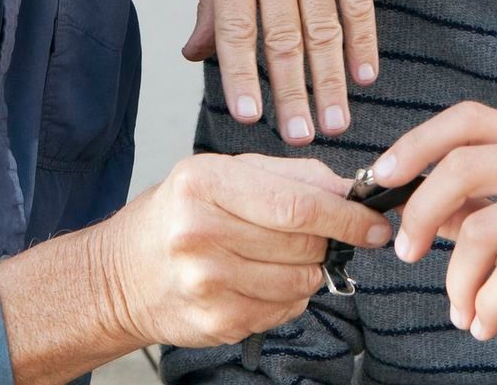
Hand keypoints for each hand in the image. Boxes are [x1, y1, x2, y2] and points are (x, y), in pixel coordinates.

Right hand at [104, 153, 390, 348]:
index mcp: (205, 184)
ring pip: (301, 281)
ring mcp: (208, 284)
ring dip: (308, 270)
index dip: (348, 216)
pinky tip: (258, 280)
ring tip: (278, 256)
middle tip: (323, 235)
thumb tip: (350, 191)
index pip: (299, 204)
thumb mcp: (224, 173)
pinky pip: (284, 310)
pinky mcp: (217, 322)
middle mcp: (201, 234)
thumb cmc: (177, 215)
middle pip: (305, 243)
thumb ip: (290, 176)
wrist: (121, 274)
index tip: (375, 223)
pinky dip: (287, 296)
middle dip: (329, 240)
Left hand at [184, 0, 410, 143]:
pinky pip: (357, 1)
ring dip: (330, 79)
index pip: (237, 27)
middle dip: (292, 91)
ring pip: (324, 27)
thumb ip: (213, 1)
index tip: (248, 117)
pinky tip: (365, 74)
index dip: (242, 74)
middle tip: (299, 138)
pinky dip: (363, 39)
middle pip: (285, 36)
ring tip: (334, 123)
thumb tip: (196, 54)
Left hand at [372, 102, 496, 359]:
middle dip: (418, 214)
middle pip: (461, 166)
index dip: (415, 143)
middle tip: (405, 254)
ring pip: (480, 231)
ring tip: (462, 311)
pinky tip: (485, 323)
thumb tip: (418, 207)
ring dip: (455, 283)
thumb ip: (484, 210)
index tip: (382, 179)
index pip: (468, 119)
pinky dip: (485, 305)